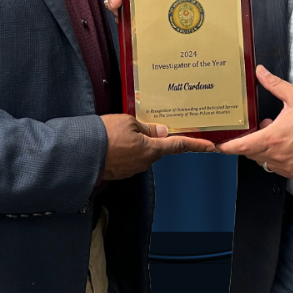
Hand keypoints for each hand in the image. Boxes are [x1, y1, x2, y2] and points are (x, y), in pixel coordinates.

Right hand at [101, 114, 215, 179]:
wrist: (81, 153)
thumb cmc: (104, 135)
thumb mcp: (129, 122)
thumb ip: (148, 128)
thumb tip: (161, 132)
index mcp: (151, 149)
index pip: (179, 146)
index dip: (196, 145)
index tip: (211, 146)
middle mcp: (145, 162)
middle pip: (157, 148)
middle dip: (154, 137)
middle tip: (142, 124)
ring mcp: (132, 169)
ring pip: (142, 152)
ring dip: (137, 142)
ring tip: (120, 131)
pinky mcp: (120, 171)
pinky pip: (130, 157)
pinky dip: (126, 149)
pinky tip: (115, 141)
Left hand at [217, 65, 292, 180]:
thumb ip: (274, 85)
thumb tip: (261, 72)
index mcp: (273, 138)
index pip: (241, 146)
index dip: (227, 147)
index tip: (219, 145)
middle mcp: (277, 155)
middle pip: (251, 153)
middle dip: (251, 142)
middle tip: (263, 128)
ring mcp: (287, 167)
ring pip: (265, 161)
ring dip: (265, 149)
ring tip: (279, 134)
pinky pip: (279, 168)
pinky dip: (279, 158)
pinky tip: (289, 145)